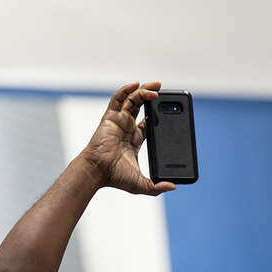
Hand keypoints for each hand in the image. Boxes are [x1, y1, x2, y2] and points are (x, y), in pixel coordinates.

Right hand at [78, 81, 175, 195]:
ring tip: (157, 86)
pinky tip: (137, 84)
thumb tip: (173, 187)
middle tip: (165, 91)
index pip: (148, 122)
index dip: (158, 115)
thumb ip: (157, 187)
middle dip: (152, 97)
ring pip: (132, 100)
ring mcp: (119, 120)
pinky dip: (127, 89)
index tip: (170, 111)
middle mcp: (127, 127)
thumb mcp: (142, 184)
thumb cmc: (114, 177)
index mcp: (135, 139)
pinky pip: (119, 98)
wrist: (97, 171)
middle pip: (142, 106)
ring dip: (144, 91)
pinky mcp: (110, 117)